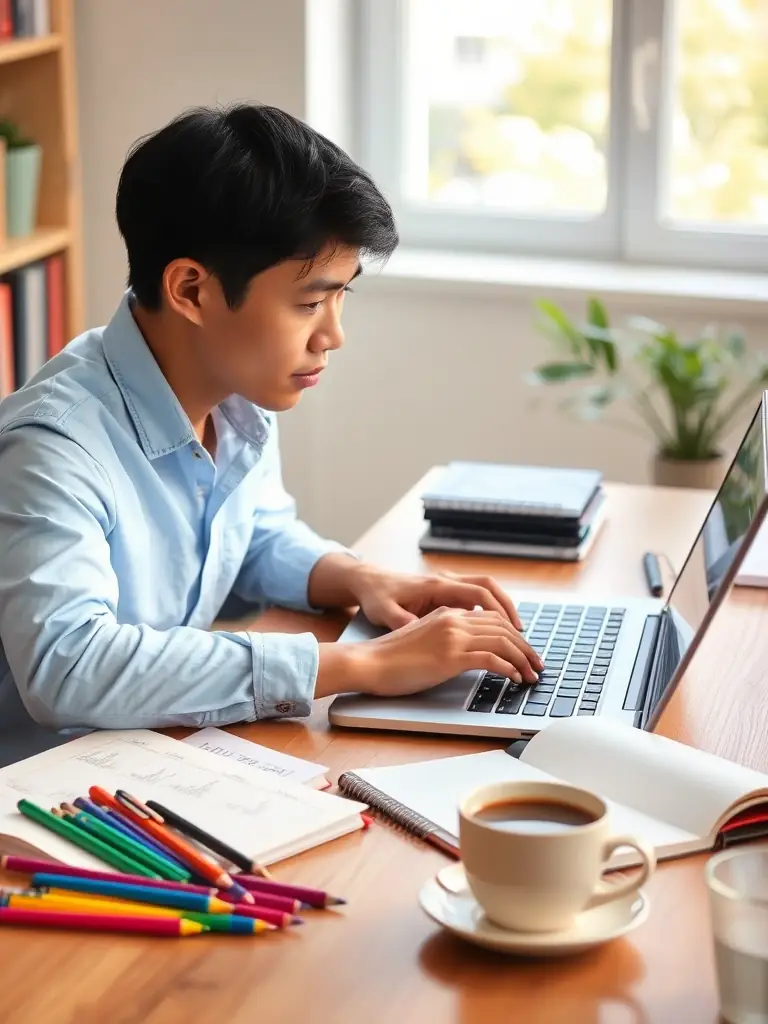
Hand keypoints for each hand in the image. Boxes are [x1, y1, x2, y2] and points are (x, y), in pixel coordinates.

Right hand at [315, 606, 541, 699]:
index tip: (523, 650)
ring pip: (503, 641)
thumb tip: (465, 654)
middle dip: (525, 647)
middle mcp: (453, 619)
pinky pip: (492, 659)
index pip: (491, 617)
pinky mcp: (450, 656)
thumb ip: (444, 639)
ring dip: (522, 659)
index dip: (513, 633)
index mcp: (447, 612)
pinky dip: (509, 668)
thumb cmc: (389, 658)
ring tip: (532, 675)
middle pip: (503, 627)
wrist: (368, 661)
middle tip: (537, 664)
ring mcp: (453, 636)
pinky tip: (515, 679)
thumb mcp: (422, 639)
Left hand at [349, 565, 522, 631]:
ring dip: (501, 610)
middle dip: (509, 610)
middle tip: (522, 635)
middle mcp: (446, 582)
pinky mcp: (444, 593)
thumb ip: (404, 622)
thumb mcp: (385, 613)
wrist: (368, 582)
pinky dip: (489, 611)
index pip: (479, 594)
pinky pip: (474, 598)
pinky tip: (494, 631)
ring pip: (484, 592)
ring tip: (515, 635)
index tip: (513, 631)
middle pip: (489, 588)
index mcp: (437, 586)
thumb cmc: (376, 597)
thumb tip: (423, 631)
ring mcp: (446, 585)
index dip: (499, 612)